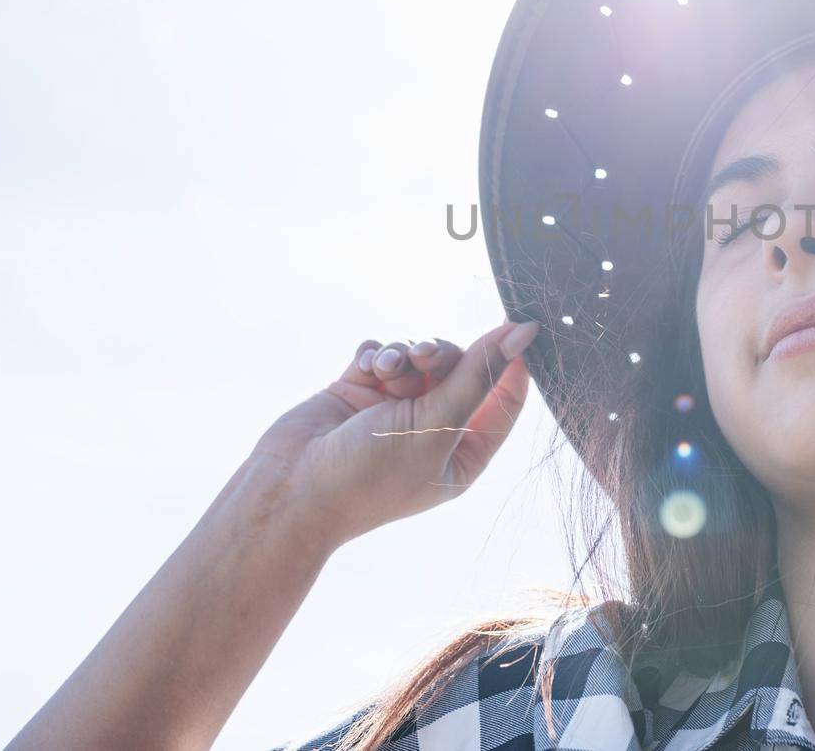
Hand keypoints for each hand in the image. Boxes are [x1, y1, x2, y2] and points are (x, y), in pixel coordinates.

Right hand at [251, 319, 539, 549]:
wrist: (290, 489)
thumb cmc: (370, 474)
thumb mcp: (436, 425)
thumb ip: (480, 375)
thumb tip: (523, 332)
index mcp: (463, 454)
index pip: (505, 400)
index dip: (512, 361)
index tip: (518, 325)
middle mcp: (433, 430)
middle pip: (460, 367)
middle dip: (442, 355)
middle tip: (424, 357)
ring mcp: (395, 410)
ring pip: (419, 354)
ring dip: (405, 354)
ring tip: (386, 371)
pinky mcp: (361, 392)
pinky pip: (383, 354)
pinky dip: (377, 355)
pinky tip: (366, 368)